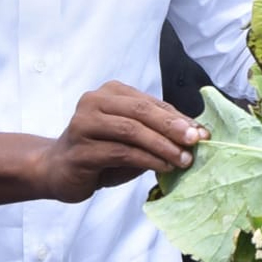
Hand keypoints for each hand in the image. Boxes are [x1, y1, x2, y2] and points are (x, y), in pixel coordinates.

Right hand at [38, 81, 209, 202]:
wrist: (58, 170)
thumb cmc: (100, 151)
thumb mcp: (132, 137)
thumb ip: (156, 131)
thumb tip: (196, 134)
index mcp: (110, 92)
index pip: (151, 103)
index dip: (179, 117)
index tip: (203, 133)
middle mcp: (94, 102)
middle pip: (141, 111)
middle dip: (173, 127)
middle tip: (196, 141)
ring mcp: (84, 124)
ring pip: (132, 131)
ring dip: (162, 145)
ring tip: (184, 159)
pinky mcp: (80, 150)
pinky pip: (120, 152)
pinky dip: (147, 159)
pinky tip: (163, 167)